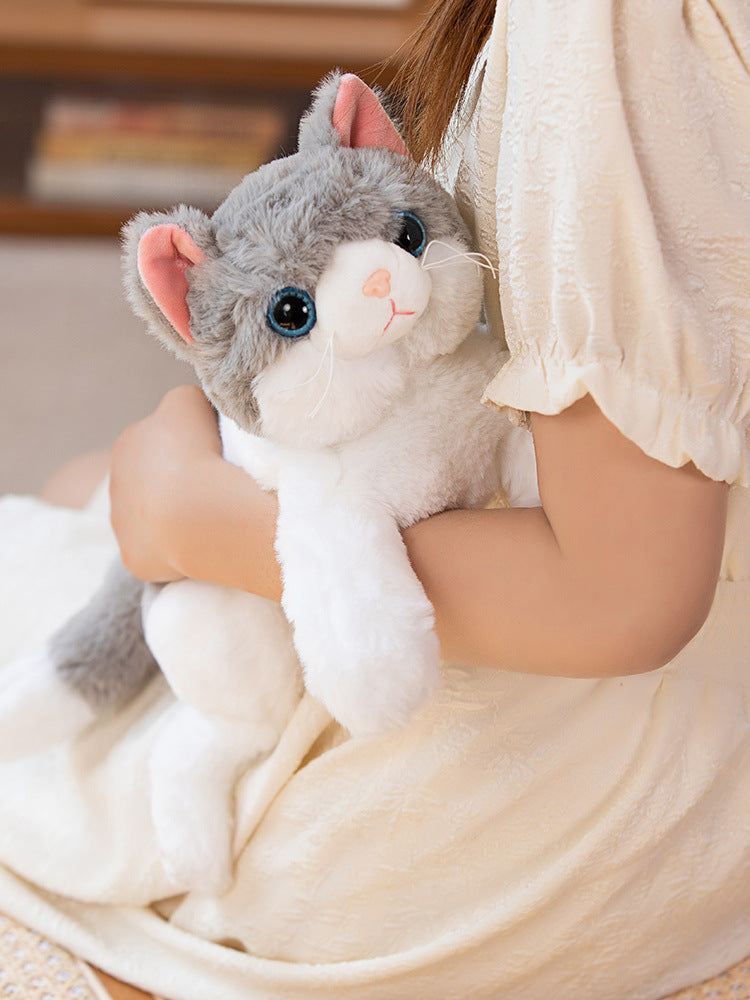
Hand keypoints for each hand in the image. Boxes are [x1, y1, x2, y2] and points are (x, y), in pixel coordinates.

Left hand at [109, 386, 222, 581]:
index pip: (158, 444)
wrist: (196, 510)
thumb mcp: (189, 402)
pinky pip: (160, 553)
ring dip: (176, 519)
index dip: (186, 450)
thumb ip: (182, 402)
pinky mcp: (135, 560)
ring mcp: (123, 527)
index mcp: (126, 445)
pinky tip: (200, 544)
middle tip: (210, 488)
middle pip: (153, 484)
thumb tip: (188, 418)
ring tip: (207, 517)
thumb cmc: (196, 451)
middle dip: (176, 485)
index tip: (209, 457)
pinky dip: (178, 550)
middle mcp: (115, 486)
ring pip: (153, 520)